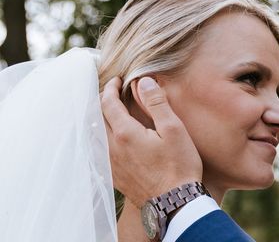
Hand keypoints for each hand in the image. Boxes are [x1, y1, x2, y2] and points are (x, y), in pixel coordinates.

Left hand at [101, 76, 202, 206]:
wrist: (175, 202)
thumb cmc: (179, 165)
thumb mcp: (174, 129)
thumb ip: (157, 104)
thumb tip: (144, 82)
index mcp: (125, 134)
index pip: (107, 104)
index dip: (110, 88)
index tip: (117, 79)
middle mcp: (112, 148)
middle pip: (96, 118)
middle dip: (102, 100)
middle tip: (113, 90)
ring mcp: (112, 164)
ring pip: (95, 135)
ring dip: (99, 118)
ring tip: (111, 110)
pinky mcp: (115, 176)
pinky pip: (99, 150)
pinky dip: (101, 135)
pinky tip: (112, 136)